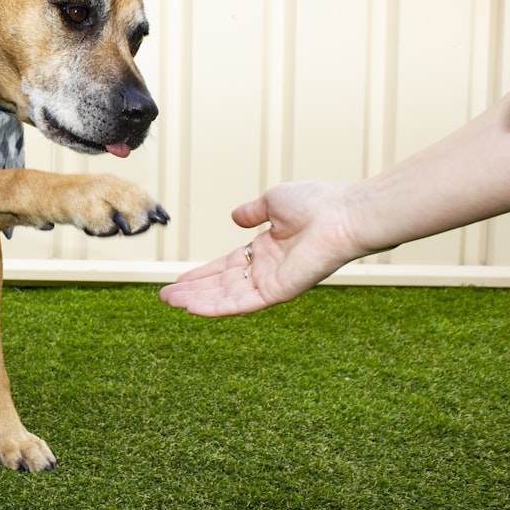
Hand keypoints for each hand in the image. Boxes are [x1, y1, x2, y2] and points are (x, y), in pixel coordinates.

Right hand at [159, 181, 362, 316]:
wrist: (343, 215)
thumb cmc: (318, 203)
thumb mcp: (274, 201)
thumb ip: (253, 212)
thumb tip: (235, 216)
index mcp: (267, 249)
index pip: (226, 266)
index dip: (202, 273)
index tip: (180, 280)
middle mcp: (267, 269)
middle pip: (221, 284)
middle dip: (193, 291)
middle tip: (166, 297)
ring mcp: (272, 282)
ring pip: (226, 296)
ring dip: (198, 300)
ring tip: (171, 302)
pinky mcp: (278, 292)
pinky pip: (242, 303)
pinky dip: (217, 307)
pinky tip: (194, 308)